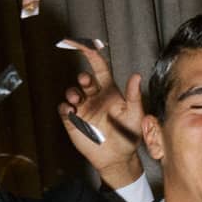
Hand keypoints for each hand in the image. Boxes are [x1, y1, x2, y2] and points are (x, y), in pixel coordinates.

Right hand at [57, 40, 144, 187]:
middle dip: (83, 78)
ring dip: (72, 92)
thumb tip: (136, 75)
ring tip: (77, 98)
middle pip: (84, 80)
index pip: (99, 68)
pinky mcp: (74, 121)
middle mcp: (95, 97)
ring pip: (72, 92)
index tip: (82, 43)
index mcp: (109, 91)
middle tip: (85, 82)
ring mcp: (83, 108)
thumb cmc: (130, 135)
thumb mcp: (135, 114)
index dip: (91, 54)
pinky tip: (71, 111)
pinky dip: (65, 107)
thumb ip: (134, 95)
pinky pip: (65, 110)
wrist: (118, 158)